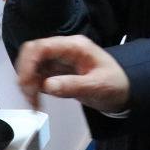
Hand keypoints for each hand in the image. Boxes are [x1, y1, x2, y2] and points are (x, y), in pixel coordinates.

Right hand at [14, 35, 128, 112]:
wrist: (124, 89)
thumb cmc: (115, 84)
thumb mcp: (98, 86)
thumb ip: (73, 85)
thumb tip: (47, 85)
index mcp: (74, 46)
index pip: (43, 47)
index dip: (28, 63)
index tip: (25, 83)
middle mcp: (63, 49)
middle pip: (33, 52)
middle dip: (25, 73)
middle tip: (29, 95)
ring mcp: (58, 60)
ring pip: (32, 64)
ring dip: (27, 82)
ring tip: (33, 102)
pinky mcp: (56, 71)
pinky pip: (37, 75)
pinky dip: (32, 87)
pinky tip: (36, 100)